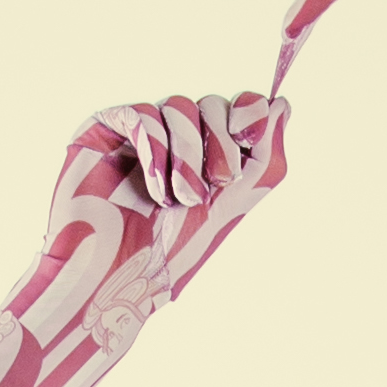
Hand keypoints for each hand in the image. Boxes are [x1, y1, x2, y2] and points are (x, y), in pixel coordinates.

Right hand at [46, 88, 291, 312]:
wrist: (115, 281)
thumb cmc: (169, 255)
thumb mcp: (232, 207)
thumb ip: (263, 160)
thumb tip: (282, 105)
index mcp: (205, 159)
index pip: (236, 109)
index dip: (249, 113)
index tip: (250, 135)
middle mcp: (173, 143)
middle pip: (212, 104)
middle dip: (221, 143)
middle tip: (218, 184)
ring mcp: (139, 135)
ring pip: (179, 106)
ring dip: (188, 156)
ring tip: (178, 200)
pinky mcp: (105, 131)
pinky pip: (141, 115)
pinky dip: (154, 150)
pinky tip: (152, 189)